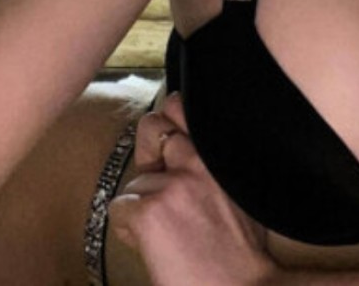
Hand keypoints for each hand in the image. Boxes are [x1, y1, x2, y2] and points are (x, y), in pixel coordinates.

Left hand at [108, 92, 277, 285]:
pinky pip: (119, 209)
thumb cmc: (239, 252)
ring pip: (134, 181)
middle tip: (159, 187)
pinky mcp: (148, 212)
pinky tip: (153, 246)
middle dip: (148, 155)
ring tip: (167, 232)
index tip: (169, 140)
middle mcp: (195, 160)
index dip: (169, 122)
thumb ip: (210, 164)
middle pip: (150, 128)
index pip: (179, 106)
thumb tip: (182, 145)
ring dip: (142, 205)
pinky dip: (130, 229)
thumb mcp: (238, 191)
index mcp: (218, 154)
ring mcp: (171, 184)